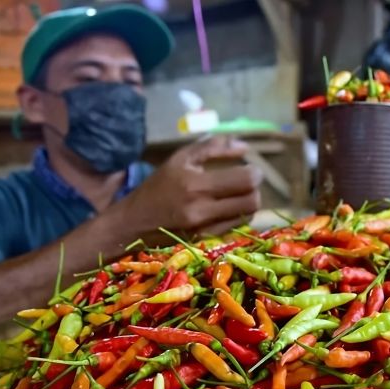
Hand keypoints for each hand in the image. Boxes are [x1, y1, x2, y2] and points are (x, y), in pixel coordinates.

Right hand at [125, 136, 262, 236]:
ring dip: (248, 203)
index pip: (245, 180)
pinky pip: (235, 226)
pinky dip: (237, 216)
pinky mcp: (205, 240)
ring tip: (236, 194)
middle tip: (246, 182)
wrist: (134, 222)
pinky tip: (226, 208)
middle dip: (254, 189)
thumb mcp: (180, 158)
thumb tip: (244, 147)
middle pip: (252, 201)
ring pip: (247, 216)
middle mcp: (202, 208)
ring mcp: (205, 228)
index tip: (249, 168)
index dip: (254, 173)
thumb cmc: (158, 185)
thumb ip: (213, 147)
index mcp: (195, 183)